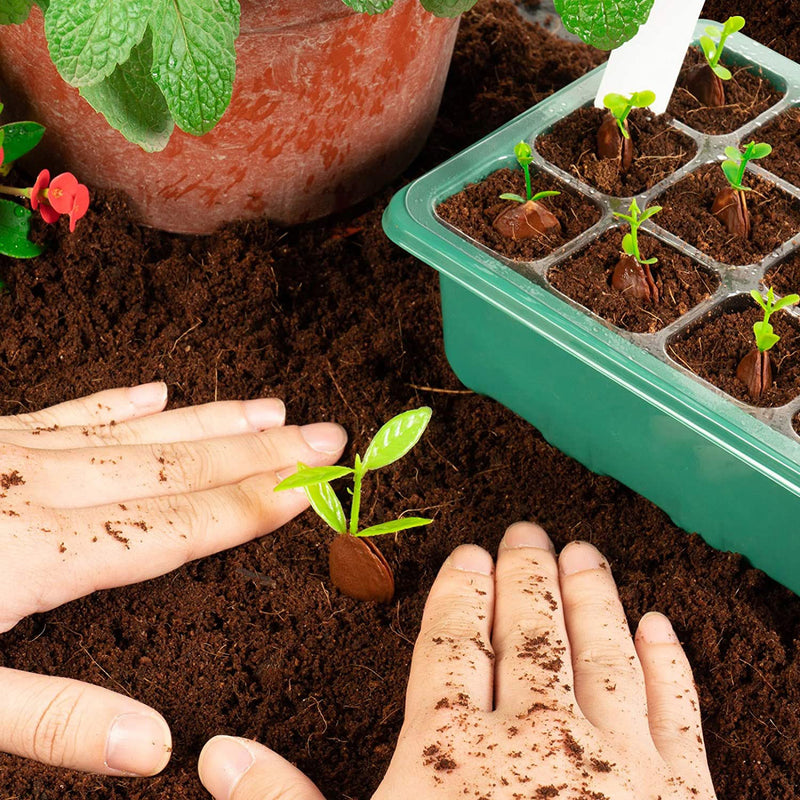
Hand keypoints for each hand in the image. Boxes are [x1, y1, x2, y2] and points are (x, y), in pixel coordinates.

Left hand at [0, 382, 346, 776]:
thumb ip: (49, 719)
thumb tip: (155, 748)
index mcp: (40, 558)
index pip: (176, 529)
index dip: (252, 507)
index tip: (314, 487)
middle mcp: (40, 493)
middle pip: (176, 468)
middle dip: (259, 452)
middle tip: (326, 433)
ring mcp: (12, 458)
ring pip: (136, 432)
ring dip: (210, 418)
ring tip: (271, 404)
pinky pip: (67, 413)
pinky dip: (119, 402)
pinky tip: (157, 390)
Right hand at [198, 522, 716, 799]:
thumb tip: (212, 753)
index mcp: (454, 754)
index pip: (453, 648)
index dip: (460, 595)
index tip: (469, 555)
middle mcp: (538, 738)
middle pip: (530, 635)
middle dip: (527, 577)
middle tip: (528, 531)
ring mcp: (619, 764)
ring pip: (603, 654)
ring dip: (594, 598)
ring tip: (586, 554)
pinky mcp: (684, 794)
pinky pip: (676, 711)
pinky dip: (668, 664)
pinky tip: (660, 624)